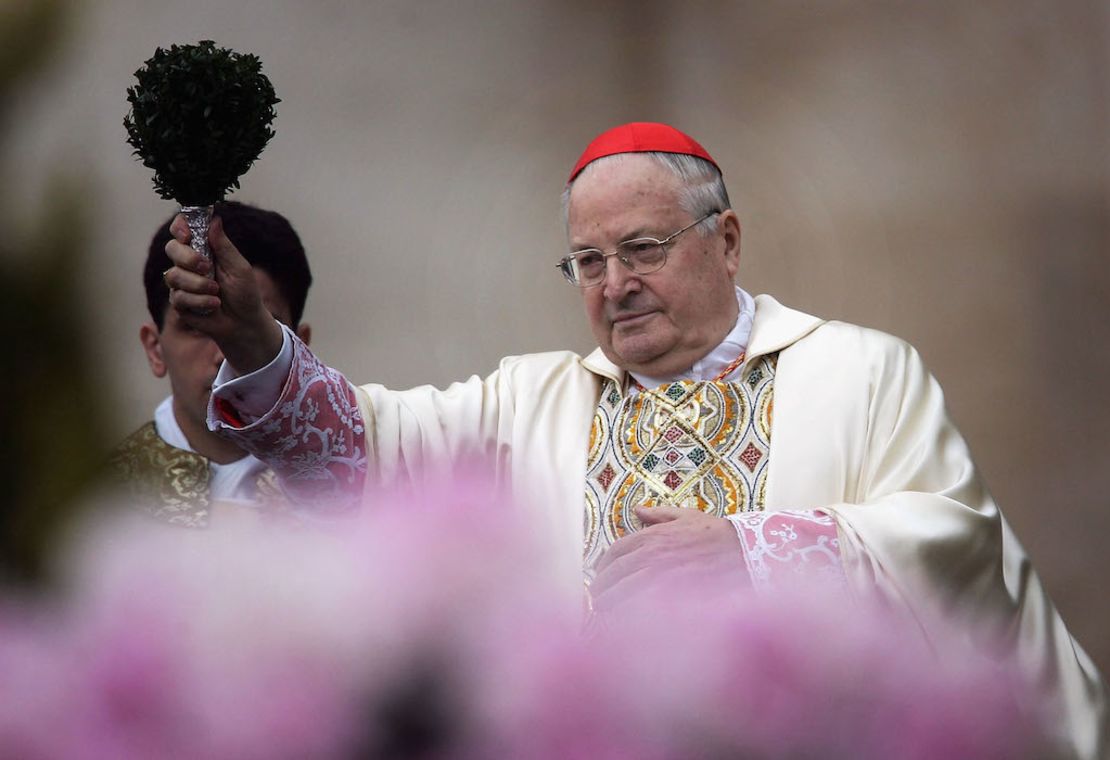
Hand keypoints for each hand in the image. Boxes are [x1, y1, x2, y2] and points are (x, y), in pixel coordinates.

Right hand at [163, 214, 282, 373]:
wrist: (245, 323)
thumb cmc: (245, 293)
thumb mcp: (239, 267)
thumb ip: (224, 245)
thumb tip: (215, 218)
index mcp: (203, 249)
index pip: (182, 230)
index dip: (180, 227)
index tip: (187, 234)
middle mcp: (188, 264)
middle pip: (171, 249)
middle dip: (188, 258)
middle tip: (207, 267)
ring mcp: (182, 283)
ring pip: (173, 275)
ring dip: (198, 284)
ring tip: (217, 291)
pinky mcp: (179, 303)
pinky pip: (179, 297)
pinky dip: (200, 301)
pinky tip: (213, 305)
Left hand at [590, 505, 748, 611]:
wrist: (744, 552)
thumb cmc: (716, 534)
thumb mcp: (687, 516)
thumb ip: (660, 514)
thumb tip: (639, 510)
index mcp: (651, 535)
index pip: (614, 552)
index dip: (603, 566)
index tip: (599, 576)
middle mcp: (650, 554)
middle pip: (613, 574)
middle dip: (600, 588)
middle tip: (596, 599)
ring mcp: (659, 576)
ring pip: (622, 592)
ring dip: (609, 603)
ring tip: (604, 612)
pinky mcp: (670, 595)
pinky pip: (641, 607)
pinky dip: (629, 613)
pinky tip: (625, 620)